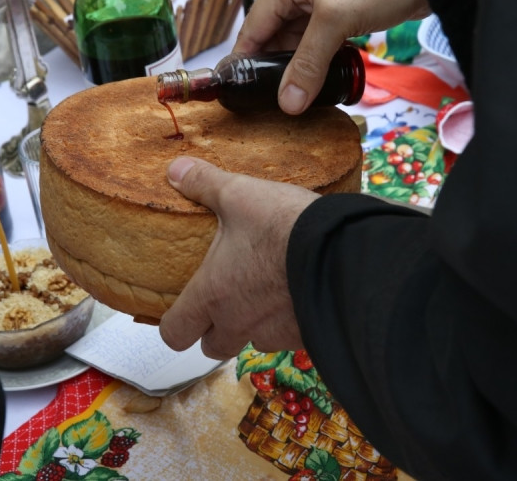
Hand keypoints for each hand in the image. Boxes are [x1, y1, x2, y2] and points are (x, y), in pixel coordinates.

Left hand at [158, 157, 318, 359]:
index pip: (175, 333)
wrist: (342, 252)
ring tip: (267, 295)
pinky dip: (291, 323)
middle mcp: (239, 322)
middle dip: (214, 331)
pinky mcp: (307, 336)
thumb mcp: (239, 194)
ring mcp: (276, 334)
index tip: (180, 312)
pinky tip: (300, 295)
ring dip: (255, 325)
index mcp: (212, 295)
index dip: (174, 325)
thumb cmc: (284, 226)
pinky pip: (291, 339)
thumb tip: (176, 169)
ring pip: (255, 342)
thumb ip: (204, 184)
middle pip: (212, 347)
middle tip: (223, 303)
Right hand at [235, 0, 429, 113]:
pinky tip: (317, 80)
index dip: (245, 60)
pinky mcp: (337, 11)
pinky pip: (316, 40)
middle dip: (274, 67)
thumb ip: (309, 64)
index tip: (240, 90)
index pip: (254, 27)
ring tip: (294, 95)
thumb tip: (288, 102)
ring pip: (296, 41)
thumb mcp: (335, 24)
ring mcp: (317, 0)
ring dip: (297, 66)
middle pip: (273, 36)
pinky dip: (315, 59)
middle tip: (272, 100)